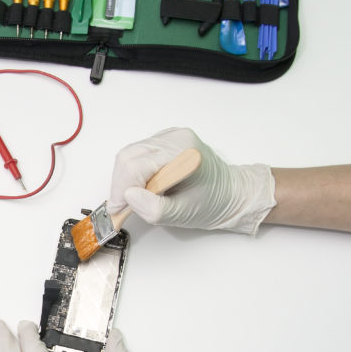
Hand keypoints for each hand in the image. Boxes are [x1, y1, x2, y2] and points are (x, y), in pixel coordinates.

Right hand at [109, 127, 275, 234]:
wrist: (231, 194)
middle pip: (128, 156)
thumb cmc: (214, 203)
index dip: (122, 189)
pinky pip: (137, 153)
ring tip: (136, 198)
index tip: (119, 209)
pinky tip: (145, 186)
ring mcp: (169, 137)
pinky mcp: (164, 141)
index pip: (136, 165)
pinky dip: (133, 172)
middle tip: (124, 206)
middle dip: (121, 184)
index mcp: (183, 153)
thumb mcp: (183, 214)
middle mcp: (175, 139)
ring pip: (129, 154)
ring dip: (126, 178)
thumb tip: (129, 197)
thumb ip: (155, 208)